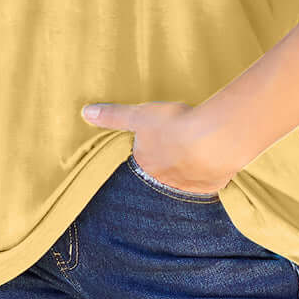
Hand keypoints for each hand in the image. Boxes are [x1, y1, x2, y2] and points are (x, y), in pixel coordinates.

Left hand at [81, 99, 233, 194]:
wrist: (213, 140)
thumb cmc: (174, 125)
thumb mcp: (139, 115)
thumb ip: (113, 116)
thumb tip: (85, 112)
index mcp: (146, 165)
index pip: (143, 162)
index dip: (150, 152)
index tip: (158, 145)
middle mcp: (164, 181)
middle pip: (163, 173)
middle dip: (169, 163)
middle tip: (178, 149)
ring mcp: (188, 186)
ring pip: (186, 179)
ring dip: (189, 168)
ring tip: (197, 153)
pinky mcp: (210, 186)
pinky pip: (207, 182)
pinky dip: (209, 173)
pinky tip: (214, 161)